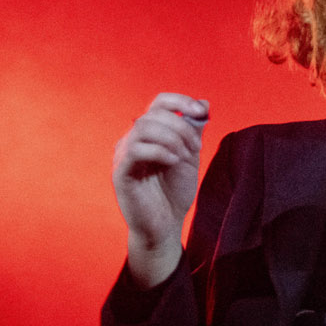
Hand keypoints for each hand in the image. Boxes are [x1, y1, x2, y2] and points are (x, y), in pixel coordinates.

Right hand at [112, 93, 207, 286]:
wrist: (165, 224)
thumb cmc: (174, 191)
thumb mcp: (190, 156)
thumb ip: (194, 131)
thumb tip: (205, 103)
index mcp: (149, 133)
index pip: (158, 103)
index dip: (180, 101)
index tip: (201, 112)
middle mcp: (132, 139)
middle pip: (153, 114)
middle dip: (181, 127)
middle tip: (196, 148)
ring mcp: (123, 155)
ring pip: (143, 128)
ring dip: (172, 138)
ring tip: (185, 157)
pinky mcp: (120, 173)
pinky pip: (136, 150)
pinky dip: (160, 151)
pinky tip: (173, 162)